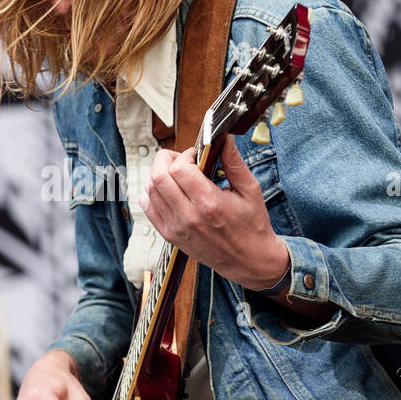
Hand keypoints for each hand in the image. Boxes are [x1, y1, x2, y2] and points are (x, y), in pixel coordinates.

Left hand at [140, 134, 289, 289]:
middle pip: (158, 177)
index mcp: (210, 204)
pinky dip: (151, 193)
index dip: (184, 155)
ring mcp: (176, 228)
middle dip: (165, 160)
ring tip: (175, 173)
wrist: (249, 261)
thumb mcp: (250, 190)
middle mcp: (189, 217)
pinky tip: (166, 189)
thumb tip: (224, 138)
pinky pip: (148, 209)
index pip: (179, 169)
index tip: (195, 156)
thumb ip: (234, 162)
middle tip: (180, 160)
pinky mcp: (170, 236)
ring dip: (158, 175)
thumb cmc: (252, 226)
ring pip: (149, 191)